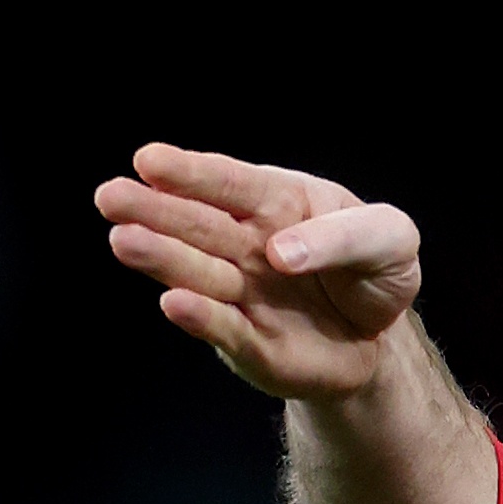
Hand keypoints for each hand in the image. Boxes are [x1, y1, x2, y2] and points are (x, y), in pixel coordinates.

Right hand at [95, 144, 423, 400]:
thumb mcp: (391, 240)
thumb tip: (281, 250)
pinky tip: (174, 304)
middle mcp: (244, 244)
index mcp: (275, 202)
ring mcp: (241, 293)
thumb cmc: (372, 271)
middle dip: (154, 209)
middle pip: (197, 224)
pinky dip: (200, 318)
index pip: (230, 184)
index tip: (150, 160)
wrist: (377, 338)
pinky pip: (223, 328)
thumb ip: (348, 237)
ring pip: (198, 273)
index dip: (192, 172)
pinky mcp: (248, 343)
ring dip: (161, 258)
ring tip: (124, 241)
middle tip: (111, 196)